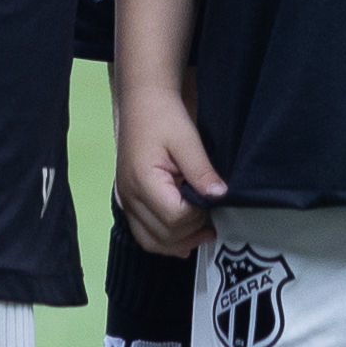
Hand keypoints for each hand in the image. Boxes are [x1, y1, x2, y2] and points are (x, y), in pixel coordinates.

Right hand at [116, 82, 226, 256]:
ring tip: (203, 231)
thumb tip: (220, 196)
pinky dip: (163, 240)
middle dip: (191, 231)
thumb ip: (201, 170)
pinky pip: (143, 233)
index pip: (174, 217)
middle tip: (213, 218)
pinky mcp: (128, 201)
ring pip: (150, 241)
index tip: (211, 200)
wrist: (143, 103)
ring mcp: (126, 201)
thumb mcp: (187, 139)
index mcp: (142, 181)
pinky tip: (183, 238)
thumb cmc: (164, 117)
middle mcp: (129, 197)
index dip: (198, 215)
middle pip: (163, 235)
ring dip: (178, 242)